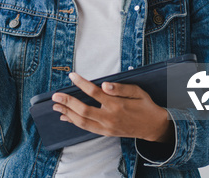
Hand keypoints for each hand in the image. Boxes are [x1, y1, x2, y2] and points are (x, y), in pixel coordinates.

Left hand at [51, 72, 173, 142]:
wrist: (153, 126)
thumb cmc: (144, 105)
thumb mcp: (137, 92)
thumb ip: (121, 88)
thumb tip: (105, 85)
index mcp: (117, 105)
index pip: (94, 92)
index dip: (81, 83)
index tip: (72, 75)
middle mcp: (110, 118)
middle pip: (83, 110)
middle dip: (67, 102)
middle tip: (55, 95)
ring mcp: (107, 127)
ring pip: (82, 122)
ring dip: (67, 113)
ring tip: (56, 105)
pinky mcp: (105, 133)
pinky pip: (86, 128)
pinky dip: (74, 122)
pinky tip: (65, 116)